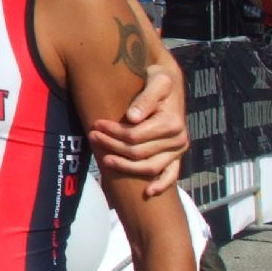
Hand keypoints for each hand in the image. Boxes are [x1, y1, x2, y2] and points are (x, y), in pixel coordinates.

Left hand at [89, 65, 188, 196]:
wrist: (170, 81)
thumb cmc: (158, 78)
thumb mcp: (156, 80)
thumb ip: (146, 98)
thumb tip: (132, 118)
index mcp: (172, 122)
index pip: (136, 136)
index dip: (114, 133)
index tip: (96, 125)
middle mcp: (178, 139)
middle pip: (138, 152)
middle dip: (113, 146)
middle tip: (93, 136)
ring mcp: (178, 149)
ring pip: (150, 167)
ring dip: (126, 167)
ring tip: (104, 160)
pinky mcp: (176, 155)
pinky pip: (171, 175)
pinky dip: (161, 185)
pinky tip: (147, 193)